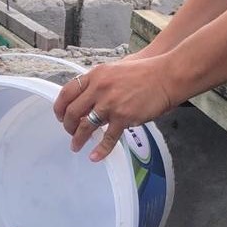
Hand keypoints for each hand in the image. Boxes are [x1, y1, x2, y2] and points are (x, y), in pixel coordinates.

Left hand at [53, 54, 176, 160]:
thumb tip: (86, 96)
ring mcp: (110, 104)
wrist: (166, 76)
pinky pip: (107, 138)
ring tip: (76, 146)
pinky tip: (94, 157)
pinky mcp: (123, 117)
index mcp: (95, 75)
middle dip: (67, 125)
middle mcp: (99, 89)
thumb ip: (99, 82)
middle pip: (72, 112)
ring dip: (78, 139)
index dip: (60, 107)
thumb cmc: (144, 72)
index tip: (59, 116)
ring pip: (85, 126)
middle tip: (69, 132)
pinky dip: (100, 150)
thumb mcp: (115, 69)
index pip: (67, 92)